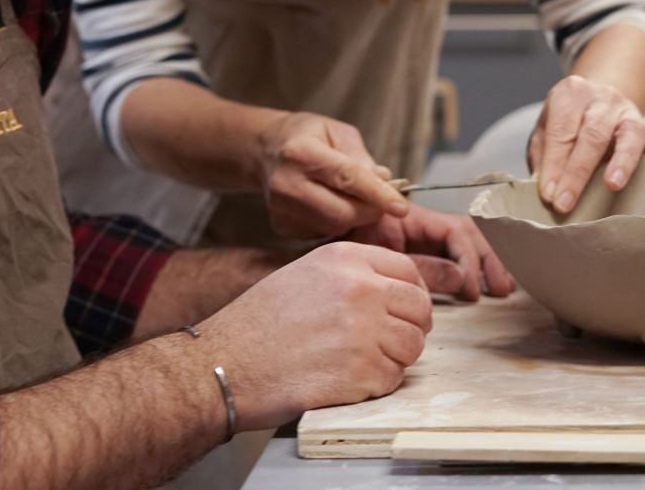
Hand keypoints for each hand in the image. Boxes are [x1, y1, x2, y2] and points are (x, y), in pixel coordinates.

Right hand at [198, 241, 431, 429]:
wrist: (224, 364)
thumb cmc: (256, 324)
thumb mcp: (304, 274)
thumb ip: (350, 275)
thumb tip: (391, 291)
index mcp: (345, 259)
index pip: (408, 272)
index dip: (410, 295)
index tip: (403, 310)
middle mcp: (360, 288)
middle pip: (420, 309)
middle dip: (408, 328)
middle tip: (385, 342)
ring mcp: (364, 330)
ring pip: (413, 346)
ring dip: (394, 358)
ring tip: (359, 362)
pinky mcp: (361, 372)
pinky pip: (393, 378)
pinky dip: (376, 385)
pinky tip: (345, 379)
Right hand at [257, 112, 408, 238]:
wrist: (266, 150)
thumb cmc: (307, 136)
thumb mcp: (338, 133)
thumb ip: (362, 158)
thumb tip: (385, 181)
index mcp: (302, 152)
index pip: (347, 177)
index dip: (378, 194)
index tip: (401, 207)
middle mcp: (287, 182)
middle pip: (342, 212)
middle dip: (371, 211)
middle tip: (383, 201)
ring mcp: (281, 208)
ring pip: (334, 227)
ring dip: (354, 217)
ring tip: (351, 197)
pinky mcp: (281, 225)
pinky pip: (321, 233)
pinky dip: (335, 222)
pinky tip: (329, 203)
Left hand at [346, 204, 516, 300]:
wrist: (323, 243)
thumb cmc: (342, 249)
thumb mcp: (377, 257)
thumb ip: (418, 266)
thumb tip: (459, 276)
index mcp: (409, 218)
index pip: (452, 230)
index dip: (467, 258)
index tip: (471, 288)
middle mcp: (420, 222)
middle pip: (468, 232)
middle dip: (488, 259)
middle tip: (501, 289)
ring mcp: (421, 234)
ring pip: (466, 240)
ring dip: (487, 262)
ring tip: (502, 288)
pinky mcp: (420, 248)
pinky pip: (453, 252)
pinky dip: (472, 266)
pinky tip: (485, 284)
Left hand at [529, 75, 644, 213]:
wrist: (594, 97)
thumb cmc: (566, 123)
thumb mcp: (545, 131)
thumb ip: (544, 157)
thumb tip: (544, 191)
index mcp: (569, 94)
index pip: (560, 132)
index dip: (553, 165)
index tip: (548, 195)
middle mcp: (601, 98)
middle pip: (590, 136)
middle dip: (577, 173)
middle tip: (565, 203)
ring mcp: (627, 111)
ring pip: (628, 135)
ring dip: (621, 162)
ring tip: (614, 183)